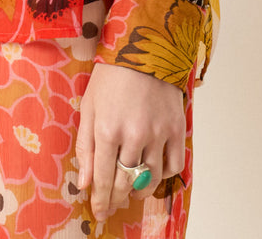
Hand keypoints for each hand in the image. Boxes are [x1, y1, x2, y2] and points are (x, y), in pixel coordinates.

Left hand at [75, 61, 186, 222]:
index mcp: (107, 130)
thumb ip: (86, 147)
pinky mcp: (177, 129)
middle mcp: (134, 135)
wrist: (143, 48)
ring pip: (150, 180)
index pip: (104, 179)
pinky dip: (163, 176)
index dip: (100, 201)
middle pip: (126, 184)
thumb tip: (85, 183)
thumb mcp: (89, 107)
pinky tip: (153, 173)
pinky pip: (174, 166)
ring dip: (139, 192)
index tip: (99, 212)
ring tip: (131, 193)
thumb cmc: (111, 76)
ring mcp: (158, 133)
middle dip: (117, 199)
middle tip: (112, 204)